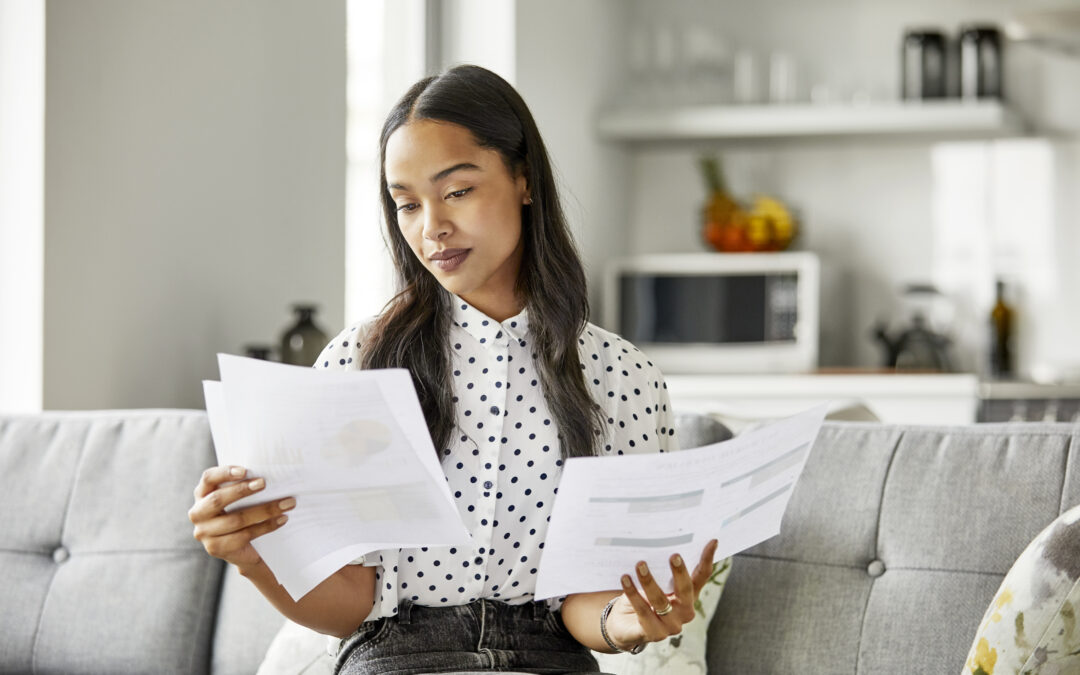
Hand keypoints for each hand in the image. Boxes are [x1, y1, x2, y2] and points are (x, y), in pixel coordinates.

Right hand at [188, 466, 294, 569]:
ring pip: (236, 520)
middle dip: (242, 490)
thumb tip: (272, 471)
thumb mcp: (239, 499)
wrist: (242, 549)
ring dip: (265, 510)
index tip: (245, 470)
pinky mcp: (216, 548)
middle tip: (264, 483)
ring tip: (287, 503)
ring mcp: (204, 533)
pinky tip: (282, 519)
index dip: (224, 473)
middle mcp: (198, 513)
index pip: (208, 479)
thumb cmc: (242, 513)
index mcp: (202, 494)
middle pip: (218, 500)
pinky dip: (266, 526)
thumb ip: (245, 485)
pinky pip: (244, 535)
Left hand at [604, 539, 718, 651]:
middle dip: (680, 572)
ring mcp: (671, 625)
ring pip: (661, 601)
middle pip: (686, 590)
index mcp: (689, 596)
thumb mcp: (655, 582)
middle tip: (673, 555)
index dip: (707, 560)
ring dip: (649, 581)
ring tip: (640, 564)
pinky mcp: (654, 634)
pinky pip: (643, 611)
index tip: (712, 541)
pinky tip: (625, 579)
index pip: (701, 577)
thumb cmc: (642, 597)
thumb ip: (660, 569)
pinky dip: (633, 594)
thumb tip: (655, 543)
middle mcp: (685, 611)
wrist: (624, 625)